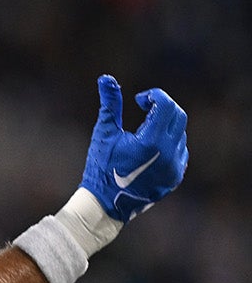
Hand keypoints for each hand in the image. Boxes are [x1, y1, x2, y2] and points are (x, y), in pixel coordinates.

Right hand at [80, 75, 187, 220]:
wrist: (106, 204)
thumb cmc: (101, 167)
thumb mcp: (103, 133)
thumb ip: (109, 105)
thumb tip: (106, 78)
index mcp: (151, 140)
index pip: (165, 104)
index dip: (153, 96)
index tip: (138, 100)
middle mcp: (169, 153)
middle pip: (178, 116)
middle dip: (162, 107)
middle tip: (143, 108)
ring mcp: (175, 166)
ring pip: (180, 134)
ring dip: (165, 125)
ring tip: (142, 132)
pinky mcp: (175, 176)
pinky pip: (180, 151)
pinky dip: (169, 143)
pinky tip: (149, 149)